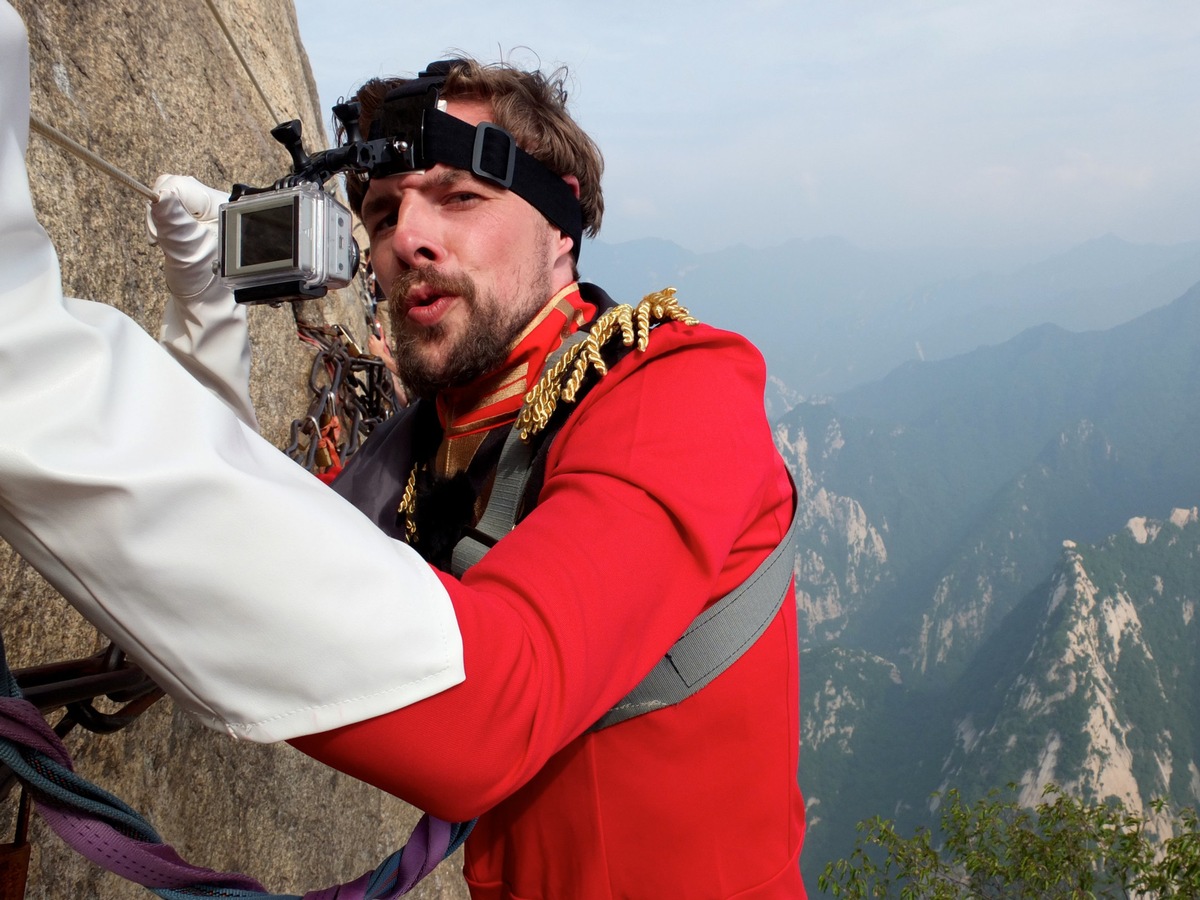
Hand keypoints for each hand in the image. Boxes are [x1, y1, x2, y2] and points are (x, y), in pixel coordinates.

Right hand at [146, 175, 229, 299]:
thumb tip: (160, 194)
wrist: (205, 299)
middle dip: (161, 211)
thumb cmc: (205, 278)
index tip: (159, 227)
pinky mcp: (191, 217)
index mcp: (221, 205)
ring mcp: (202, 210)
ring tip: (171, 242)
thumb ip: (172, 220)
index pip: (181, 185)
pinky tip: (170, 239)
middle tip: (166, 238)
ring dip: (160, 218)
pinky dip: (161, 223)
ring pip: (167, 197)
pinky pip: (167, 208)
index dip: (163, 201)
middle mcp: (214, 203)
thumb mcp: (187, 248)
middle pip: (173, 186)